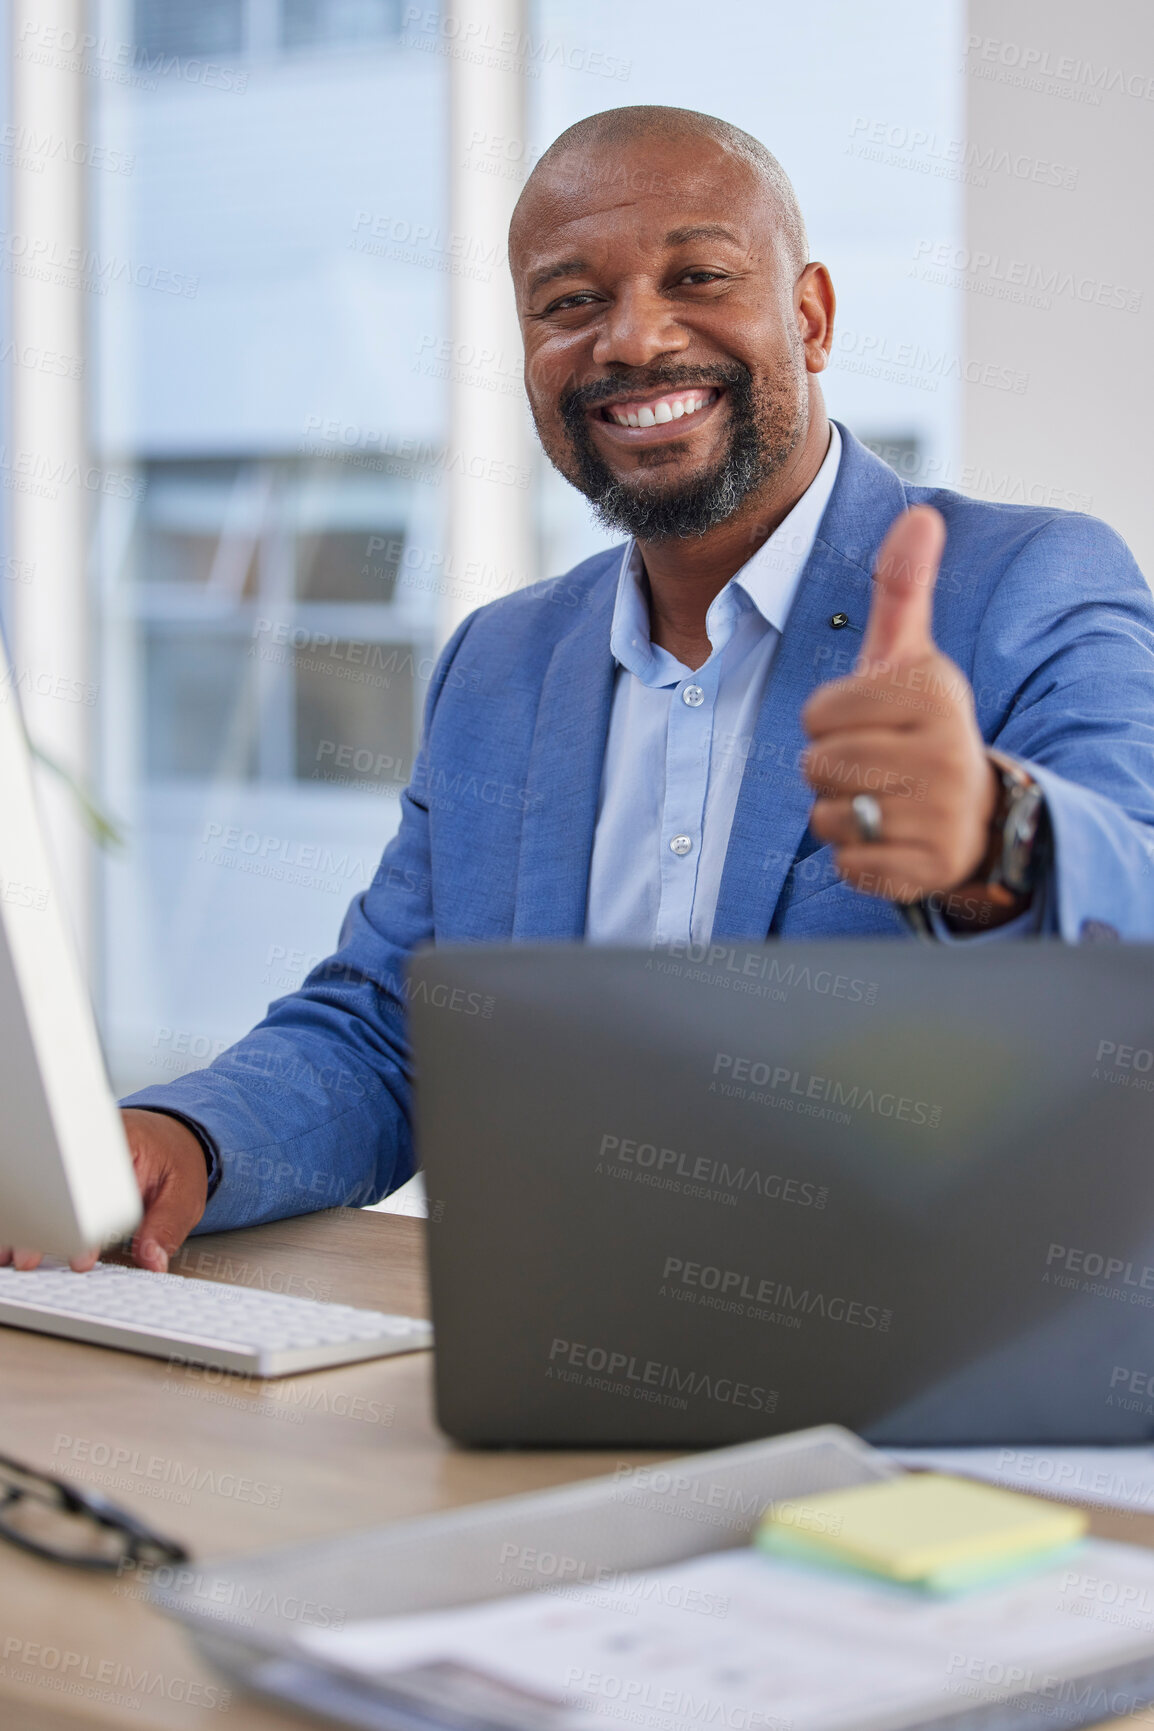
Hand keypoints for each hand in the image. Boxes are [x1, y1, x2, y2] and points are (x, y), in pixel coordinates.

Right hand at [0, 1110, 208, 1273]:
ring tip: (15, 1254)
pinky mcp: (66, 1169)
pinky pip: (46, 1188)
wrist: (170, 1133)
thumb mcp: (185, 1192)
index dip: (85, 1220)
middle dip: (44, 1225)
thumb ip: (167, 1226)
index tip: (81, 1254)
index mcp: (122, 1144)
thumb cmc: (175, 1158)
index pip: (96, 1182)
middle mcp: (92, 1145)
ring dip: (30, 1224)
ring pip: (44, 1186)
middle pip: (58, 1182)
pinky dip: (34, 1215)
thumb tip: (152, 1260)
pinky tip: (19, 1238)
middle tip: (32, 1258)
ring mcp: (75, 1155)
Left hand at [801, 505, 999, 907]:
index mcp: (933, 692)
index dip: (828, 721)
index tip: (869, 722)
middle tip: (875, 765)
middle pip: (817, 766)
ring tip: (883, 799)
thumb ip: (903, 590)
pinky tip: (891, 836)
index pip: (817, 713)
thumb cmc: (922, 726)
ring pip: (828, 818)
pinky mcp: (928, 867)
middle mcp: (944, 752)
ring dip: (842, 813)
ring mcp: (940, 814)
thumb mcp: (913, 658)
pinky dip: (858, 856)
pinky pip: (848, 864)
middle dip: (831, 769)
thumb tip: (920, 516)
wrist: (980, 813)